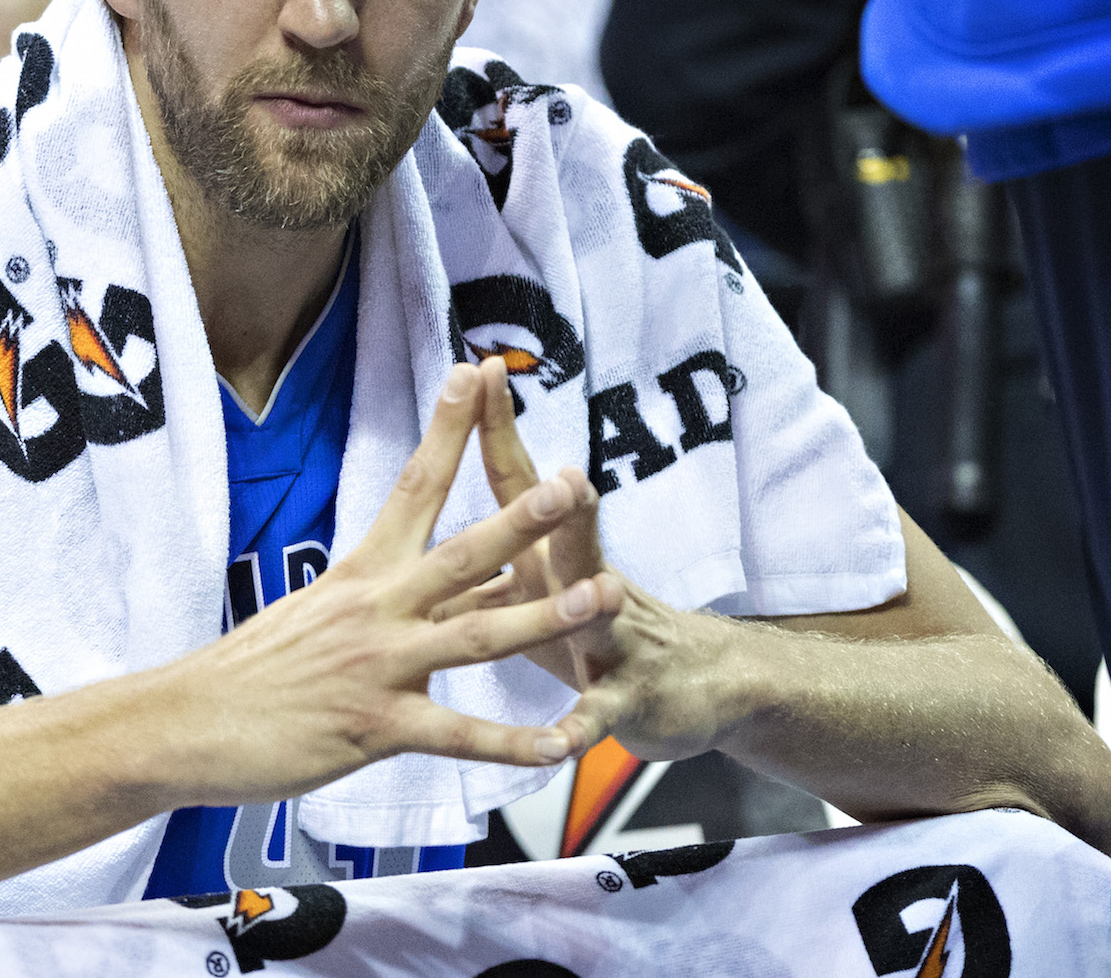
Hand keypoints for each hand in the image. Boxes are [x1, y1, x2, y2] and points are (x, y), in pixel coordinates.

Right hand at [145, 364, 610, 808]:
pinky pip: (456, 736)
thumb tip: (462, 571)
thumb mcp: (318, 613)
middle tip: (569, 482)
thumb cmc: (251, 670)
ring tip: (601, 598)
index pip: (412, 486)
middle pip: (460, 553)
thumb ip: (392, 595)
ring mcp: (378, 667)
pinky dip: (510, 745)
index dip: (446, 429)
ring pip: (475, 636)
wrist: (187, 722)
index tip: (474, 374)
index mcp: (360, 573)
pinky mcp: (376, 727)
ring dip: (543, 616)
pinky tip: (557, 748)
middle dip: (520, 519)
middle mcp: (375, 610)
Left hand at [442, 358, 747, 761]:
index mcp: (545, 553)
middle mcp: (582, 583)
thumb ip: (483, 552)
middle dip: (556, 504)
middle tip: (561, 470)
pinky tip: (560, 741)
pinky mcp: (626, 697)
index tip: (479, 370)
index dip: (496, 429)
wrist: (693, 685)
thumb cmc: (593, 629)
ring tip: (603, 590)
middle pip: (566, 535)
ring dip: (595, 605)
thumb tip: (416, 509)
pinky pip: (598, 715)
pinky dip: (578, 727)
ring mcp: (611, 638)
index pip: (516, 481)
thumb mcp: (538, 585)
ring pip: (600, 618)